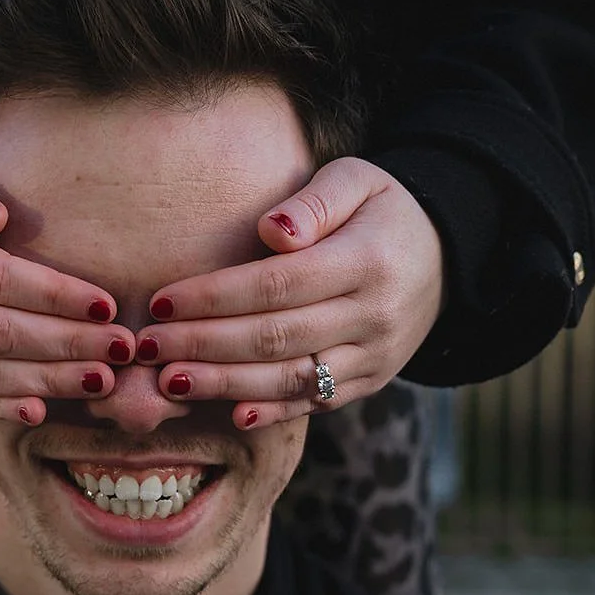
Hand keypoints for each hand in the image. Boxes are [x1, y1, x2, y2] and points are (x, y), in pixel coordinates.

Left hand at [132, 157, 443, 427]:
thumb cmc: (382, 209)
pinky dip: (272, 412)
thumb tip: (271, 230)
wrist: (447, 255)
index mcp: (365, 261)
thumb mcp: (358, 180)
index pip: (276, 285)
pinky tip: (229, 414)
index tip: (162, 303)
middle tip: (147, 347)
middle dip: (204, 345)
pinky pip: (316, 401)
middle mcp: (372, 316)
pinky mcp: (370, 382)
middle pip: (275, 337)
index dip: (215, 297)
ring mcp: (374, 356)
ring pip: (291, 378)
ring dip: (225, 385)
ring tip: (169, 382)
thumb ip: (314, 202)